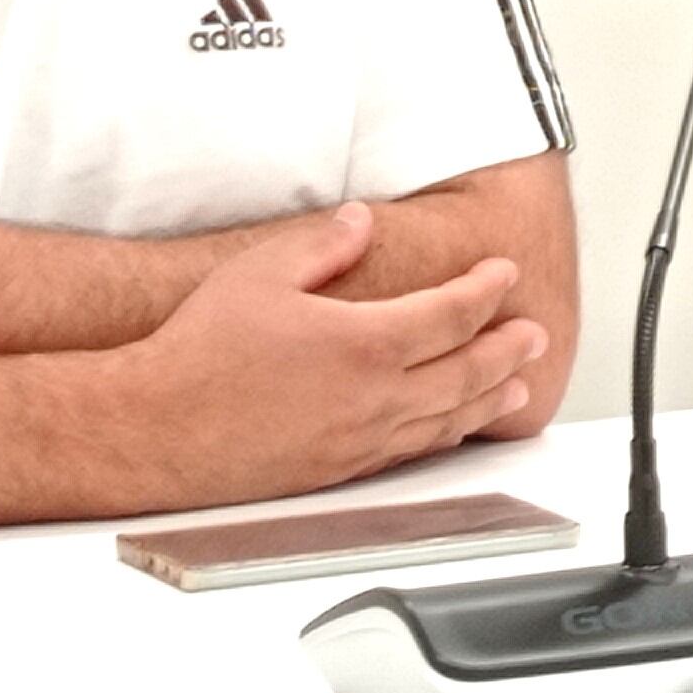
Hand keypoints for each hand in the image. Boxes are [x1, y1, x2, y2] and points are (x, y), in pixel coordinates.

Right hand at [114, 208, 548, 501]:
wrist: (157, 429)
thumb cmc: (200, 353)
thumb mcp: (261, 272)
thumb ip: (322, 244)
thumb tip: (361, 221)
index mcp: (364, 343)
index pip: (451, 314)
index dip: (485, 292)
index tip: (505, 274)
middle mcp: (373, 398)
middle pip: (465, 372)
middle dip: (507, 349)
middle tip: (534, 335)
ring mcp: (360, 441)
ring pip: (446, 420)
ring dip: (488, 400)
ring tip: (516, 387)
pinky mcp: (339, 471)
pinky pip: (411, 452)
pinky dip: (445, 436)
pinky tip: (451, 430)